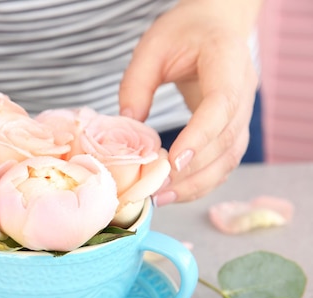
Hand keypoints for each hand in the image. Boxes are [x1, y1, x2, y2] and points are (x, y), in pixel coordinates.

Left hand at [118, 0, 261, 203]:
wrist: (214, 27)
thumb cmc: (183, 32)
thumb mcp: (152, 46)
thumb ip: (137, 83)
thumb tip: (127, 124)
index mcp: (227, 62)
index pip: (221, 105)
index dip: (200, 137)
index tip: (173, 161)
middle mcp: (244, 90)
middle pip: (227, 140)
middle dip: (192, 171)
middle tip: (156, 189)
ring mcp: (243, 113)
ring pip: (229, 158)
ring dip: (197, 183)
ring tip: (161, 198)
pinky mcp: (234, 129)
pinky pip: (224, 162)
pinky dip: (202, 181)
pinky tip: (174, 192)